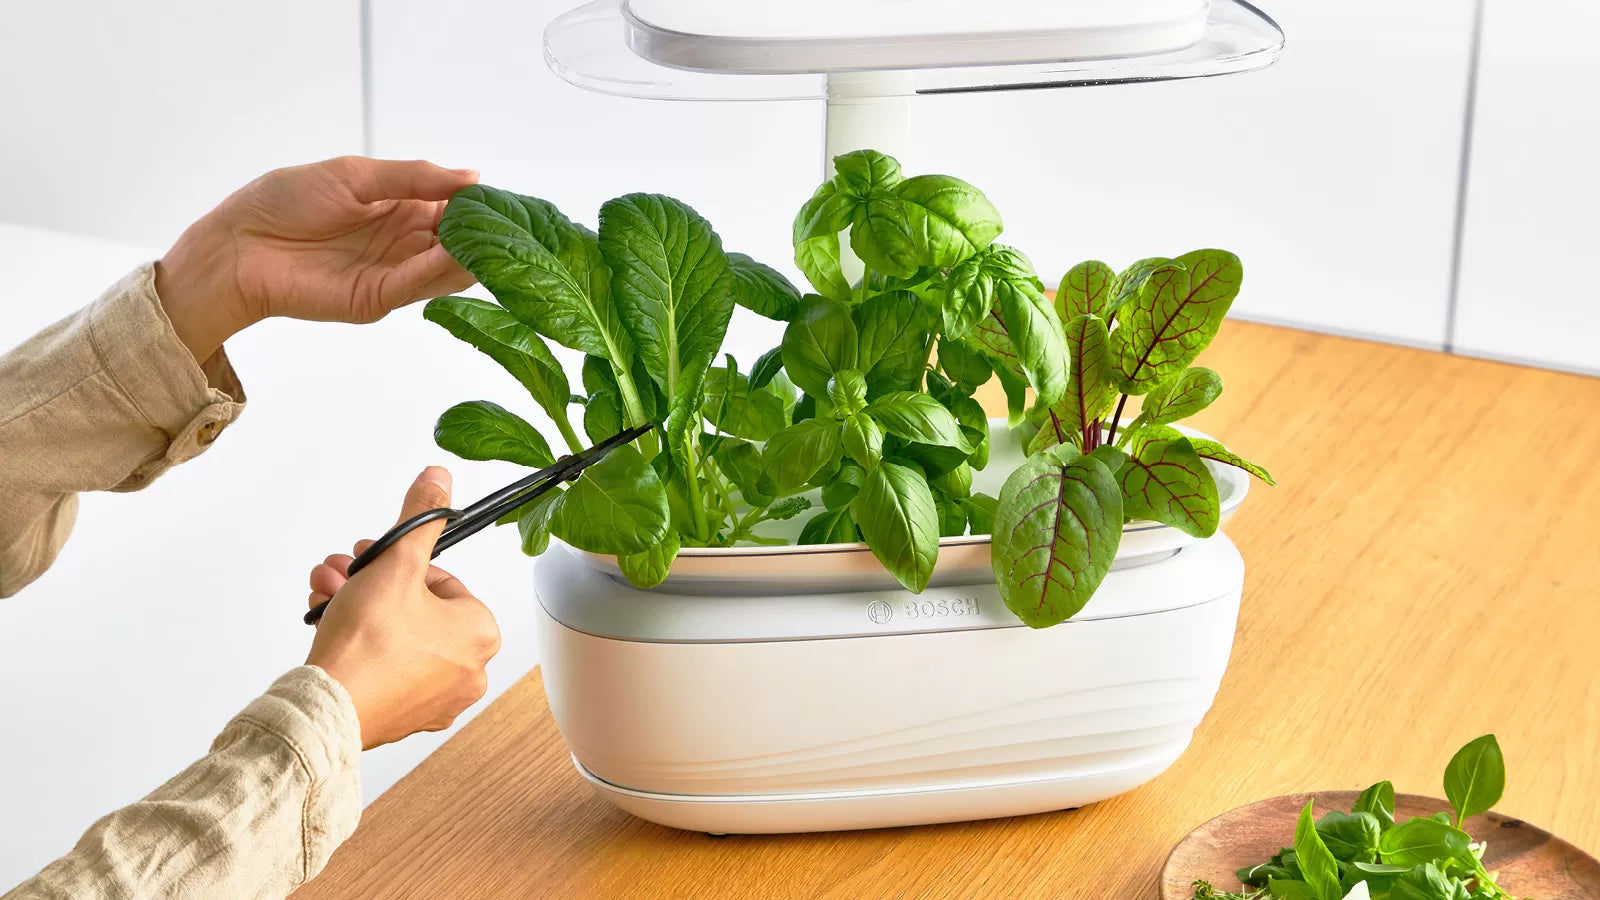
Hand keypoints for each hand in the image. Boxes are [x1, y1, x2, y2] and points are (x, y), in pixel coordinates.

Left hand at [155, 157, 480, 360]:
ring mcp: (393, 275)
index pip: (457, 210)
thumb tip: (472, 178)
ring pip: (447, 269)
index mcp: (402, 208)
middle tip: (516, 231)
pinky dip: (438, 272)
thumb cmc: (285, 201)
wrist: (237, 244)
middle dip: (488, 237)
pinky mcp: (376, 300)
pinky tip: (456, 255)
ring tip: (495, 243)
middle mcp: (404, 243)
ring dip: (472, 257)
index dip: (483, 207)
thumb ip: (415, 178)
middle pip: (460, 244)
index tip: (509, 204)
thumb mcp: (356, 175)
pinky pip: (416, 286)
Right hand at [305, 467, 500, 749]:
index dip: (399, 565)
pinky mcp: (405, 716)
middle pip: (415, 607)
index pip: (441, 580)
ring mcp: (437, 698)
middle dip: (371, 583)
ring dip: (359, 607)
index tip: (371, 558)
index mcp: (481, 633)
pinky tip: (328, 627)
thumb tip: (438, 480)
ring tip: (326, 593)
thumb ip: (421, 518)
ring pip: (396, 635)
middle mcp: (469, 671)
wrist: (327, 708)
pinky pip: (386, 667)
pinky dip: (360, 644)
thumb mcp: (396, 564)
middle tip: (343, 572)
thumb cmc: (368, 645)